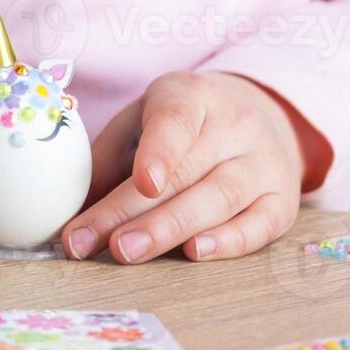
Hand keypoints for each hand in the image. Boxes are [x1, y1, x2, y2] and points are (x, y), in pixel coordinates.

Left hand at [60, 71, 329, 262]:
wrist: (257, 115)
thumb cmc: (178, 127)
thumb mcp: (139, 123)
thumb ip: (106, 160)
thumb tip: (66, 213)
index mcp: (190, 95)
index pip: (176, 119)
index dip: (160, 151)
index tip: (142, 182)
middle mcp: (235, 125)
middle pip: (187, 172)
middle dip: (135, 211)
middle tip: (98, 241)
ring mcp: (264, 162)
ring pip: (220, 198)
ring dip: (170, 230)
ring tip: (127, 252)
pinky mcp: (282, 200)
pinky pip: (260, 224)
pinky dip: (228, 241)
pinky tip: (194, 254)